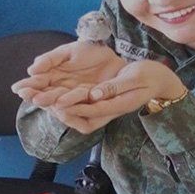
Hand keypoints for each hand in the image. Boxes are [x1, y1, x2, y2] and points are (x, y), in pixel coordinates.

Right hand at [10, 41, 125, 107]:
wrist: (114, 57)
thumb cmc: (90, 53)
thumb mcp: (68, 51)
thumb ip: (50, 59)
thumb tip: (31, 69)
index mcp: (54, 78)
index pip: (38, 84)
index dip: (28, 86)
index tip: (18, 88)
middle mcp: (61, 91)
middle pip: (46, 96)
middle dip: (37, 96)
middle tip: (28, 95)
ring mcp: (75, 99)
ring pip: (61, 103)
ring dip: (51, 101)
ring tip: (41, 99)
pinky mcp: (90, 106)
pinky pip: (79, 110)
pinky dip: (70, 107)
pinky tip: (61, 103)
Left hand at [51, 60, 186, 133]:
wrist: (157, 80)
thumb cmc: (148, 78)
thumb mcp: (134, 79)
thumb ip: (114, 88)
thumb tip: (94, 95)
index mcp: (115, 107)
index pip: (89, 111)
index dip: (71, 107)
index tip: (55, 103)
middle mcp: (106, 111)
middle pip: (77, 115)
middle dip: (57, 109)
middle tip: (38, 100)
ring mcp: (101, 107)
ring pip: (75, 111)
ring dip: (55, 105)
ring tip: (37, 96)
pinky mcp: (98, 101)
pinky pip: (77, 104)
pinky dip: (62, 99)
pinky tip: (49, 91)